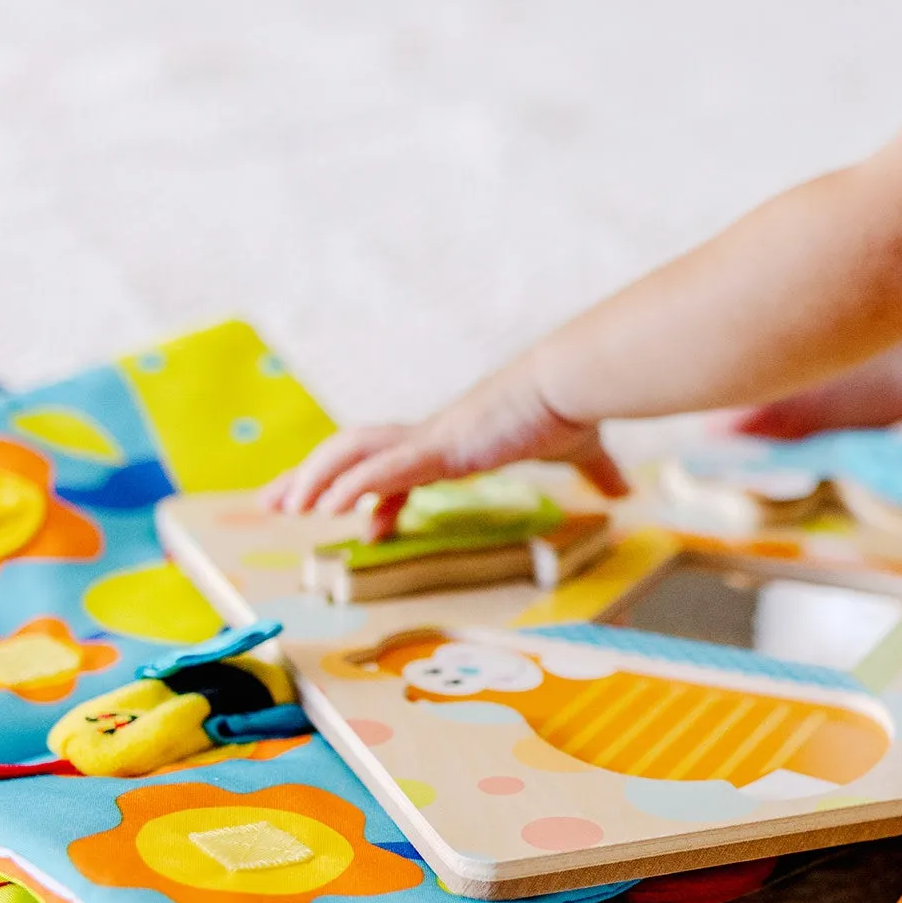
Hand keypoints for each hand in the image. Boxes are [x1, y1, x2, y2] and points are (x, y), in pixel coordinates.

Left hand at [263, 358, 628, 533]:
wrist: (574, 381)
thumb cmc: (573, 408)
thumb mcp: (581, 450)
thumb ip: (595, 473)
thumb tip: (626, 493)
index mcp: (455, 439)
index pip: (397, 464)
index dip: (370, 492)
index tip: (361, 522)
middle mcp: (433, 436)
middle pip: (353, 451)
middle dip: (310, 477)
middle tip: (275, 502)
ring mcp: (432, 439)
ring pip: (353, 454)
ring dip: (315, 478)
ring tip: (284, 506)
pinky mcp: (441, 446)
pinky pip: (384, 470)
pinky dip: (351, 486)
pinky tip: (324, 506)